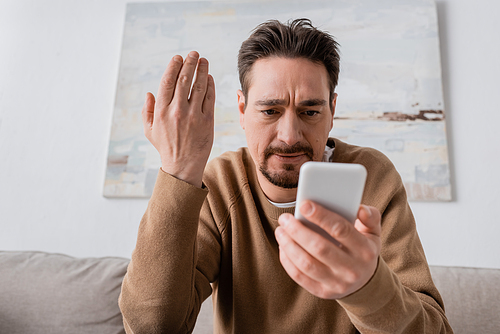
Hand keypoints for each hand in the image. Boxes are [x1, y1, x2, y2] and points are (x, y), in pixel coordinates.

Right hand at [142, 51, 215, 186]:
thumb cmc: (166, 147)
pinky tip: (210, 78)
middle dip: (189, 63)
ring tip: (204, 61)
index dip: (173, 67)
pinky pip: (210, 98)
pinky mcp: (207, 121)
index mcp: (161, 111)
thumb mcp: (150, 131)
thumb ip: (147, 111)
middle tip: (193, 54)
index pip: (167, 82)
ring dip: (202, 70)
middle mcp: (177, 111)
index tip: (178, 58)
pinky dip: (210, 85)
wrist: (183, 166)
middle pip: (184, 80)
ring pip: (199, 86)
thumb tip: (149, 93)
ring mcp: (193, 116)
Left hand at [275, 201, 380, 298]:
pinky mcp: (322, 292)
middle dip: (298, 230)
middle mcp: (352, 269)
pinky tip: (283, 246)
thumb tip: (360, 208)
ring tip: (280, 230)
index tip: (304, 204)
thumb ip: (370, 217)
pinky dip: (287, 260)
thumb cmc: (363, 250)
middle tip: (285, 218)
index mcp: (365, 250)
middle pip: (320, 247)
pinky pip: (299, 276)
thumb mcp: (373, 233)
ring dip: (289, 245)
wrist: (364, 283)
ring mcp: (337, 284)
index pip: (341, 230)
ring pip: (306, 263)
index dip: (321, 216)